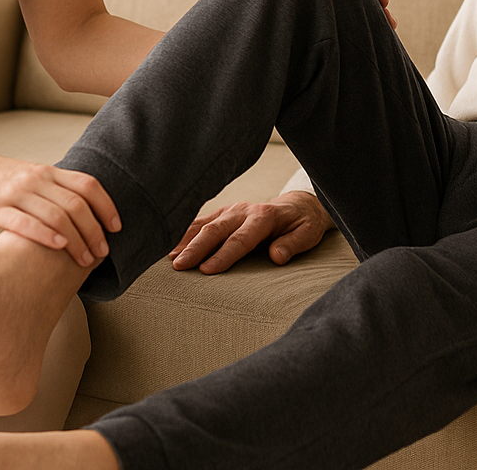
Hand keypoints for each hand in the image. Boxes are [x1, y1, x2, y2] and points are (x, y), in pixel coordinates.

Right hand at [0, 148, 119, 267]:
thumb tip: (84, 213)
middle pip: (77, 204)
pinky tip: (59, 247)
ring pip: (57, 215)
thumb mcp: (30, 177)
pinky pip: (26, 222)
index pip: (88, 185)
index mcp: (48, 172)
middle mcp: (36, 179)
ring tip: (86, 259)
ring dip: (76, 240)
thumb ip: (54, 190)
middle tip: (103, 252)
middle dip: (95, 231)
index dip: (106, 206)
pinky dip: (46, 235)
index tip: (116, 228)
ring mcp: (16, 193)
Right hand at [169, 190, 333, 273]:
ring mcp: (230, 210)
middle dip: (195, 249)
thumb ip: (292, 244)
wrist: (298, 205)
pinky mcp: (222, 213)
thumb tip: (277, 256)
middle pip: (215, 230)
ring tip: (168, 258)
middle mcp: (243, 211)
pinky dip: (184, 233)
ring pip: (204, 225)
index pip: (240, 239)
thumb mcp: (308, 234)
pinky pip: (200, 222)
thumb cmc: (302, 224)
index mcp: (263, 217)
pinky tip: (170, 246)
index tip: (206, 270)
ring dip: (185, 241)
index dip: (223, 255)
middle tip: (179, 266)